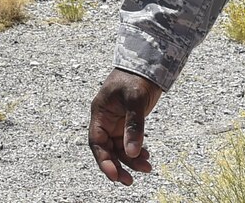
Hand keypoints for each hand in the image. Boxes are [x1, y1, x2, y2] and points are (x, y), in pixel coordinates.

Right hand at [88, 70, 162, 184]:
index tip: (114, 175)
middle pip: (107, 149)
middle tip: (129, 181)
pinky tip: (146, 156)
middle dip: (118, 165)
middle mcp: (106, 120)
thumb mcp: (135, 100)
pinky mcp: (128, 122)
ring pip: (120, 148)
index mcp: (100, 113)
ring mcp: (117, 122)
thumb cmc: (136, 77)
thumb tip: (132, 151)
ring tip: (147, 167)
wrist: (148, 63)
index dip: (103, 160)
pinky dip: (137, 151)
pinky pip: (129, 142)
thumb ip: (133, 126)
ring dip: (131, 160)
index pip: (97, 142)